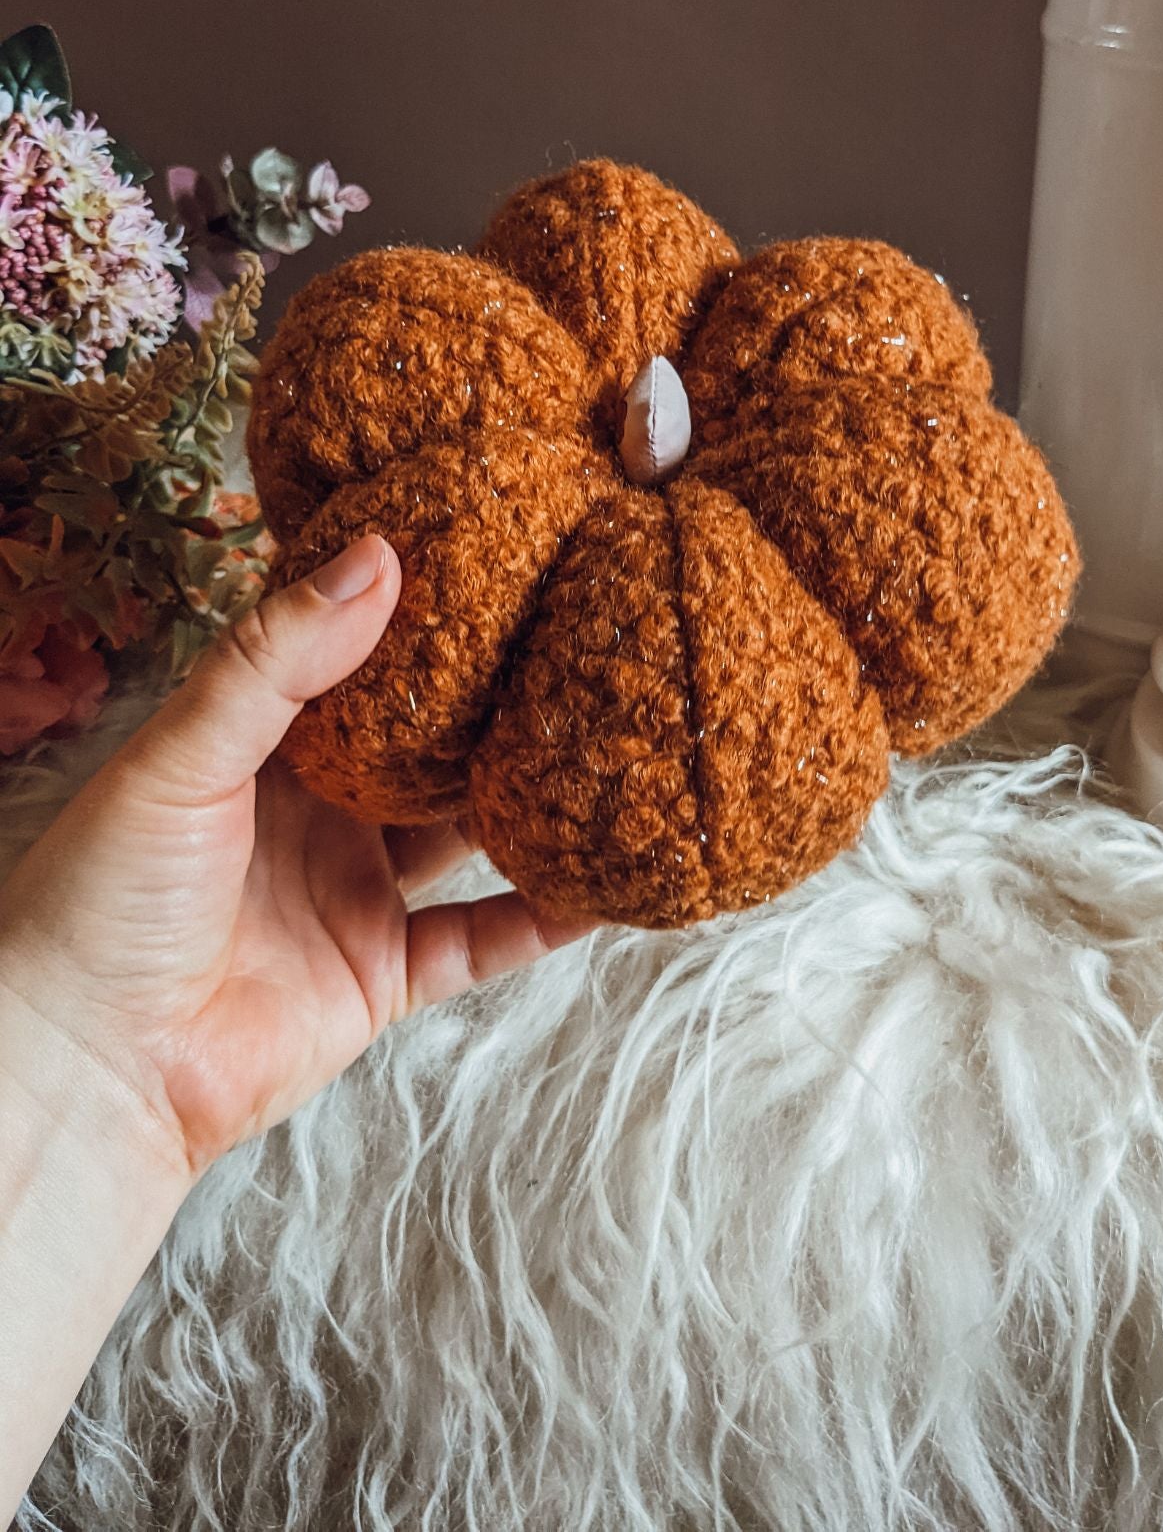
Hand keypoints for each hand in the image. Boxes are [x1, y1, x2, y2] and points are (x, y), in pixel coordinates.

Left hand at [0, 533, 595, 1185]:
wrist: (89, 1069)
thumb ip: (277, 660)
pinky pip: (481, 941)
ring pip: (466, 833)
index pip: (356, 659)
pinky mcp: (382, 974)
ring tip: (613, 743)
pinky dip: (541, 916)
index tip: (500, 553)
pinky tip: (601, 880)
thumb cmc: (100, 900)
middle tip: (582, 639)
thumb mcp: (182, 755)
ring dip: (530, 797)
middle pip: (427, 742)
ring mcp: (355, 891)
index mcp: (260, 744)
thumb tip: (377, 558)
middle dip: (495, 699)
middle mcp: (317, 810)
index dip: (420, 611)